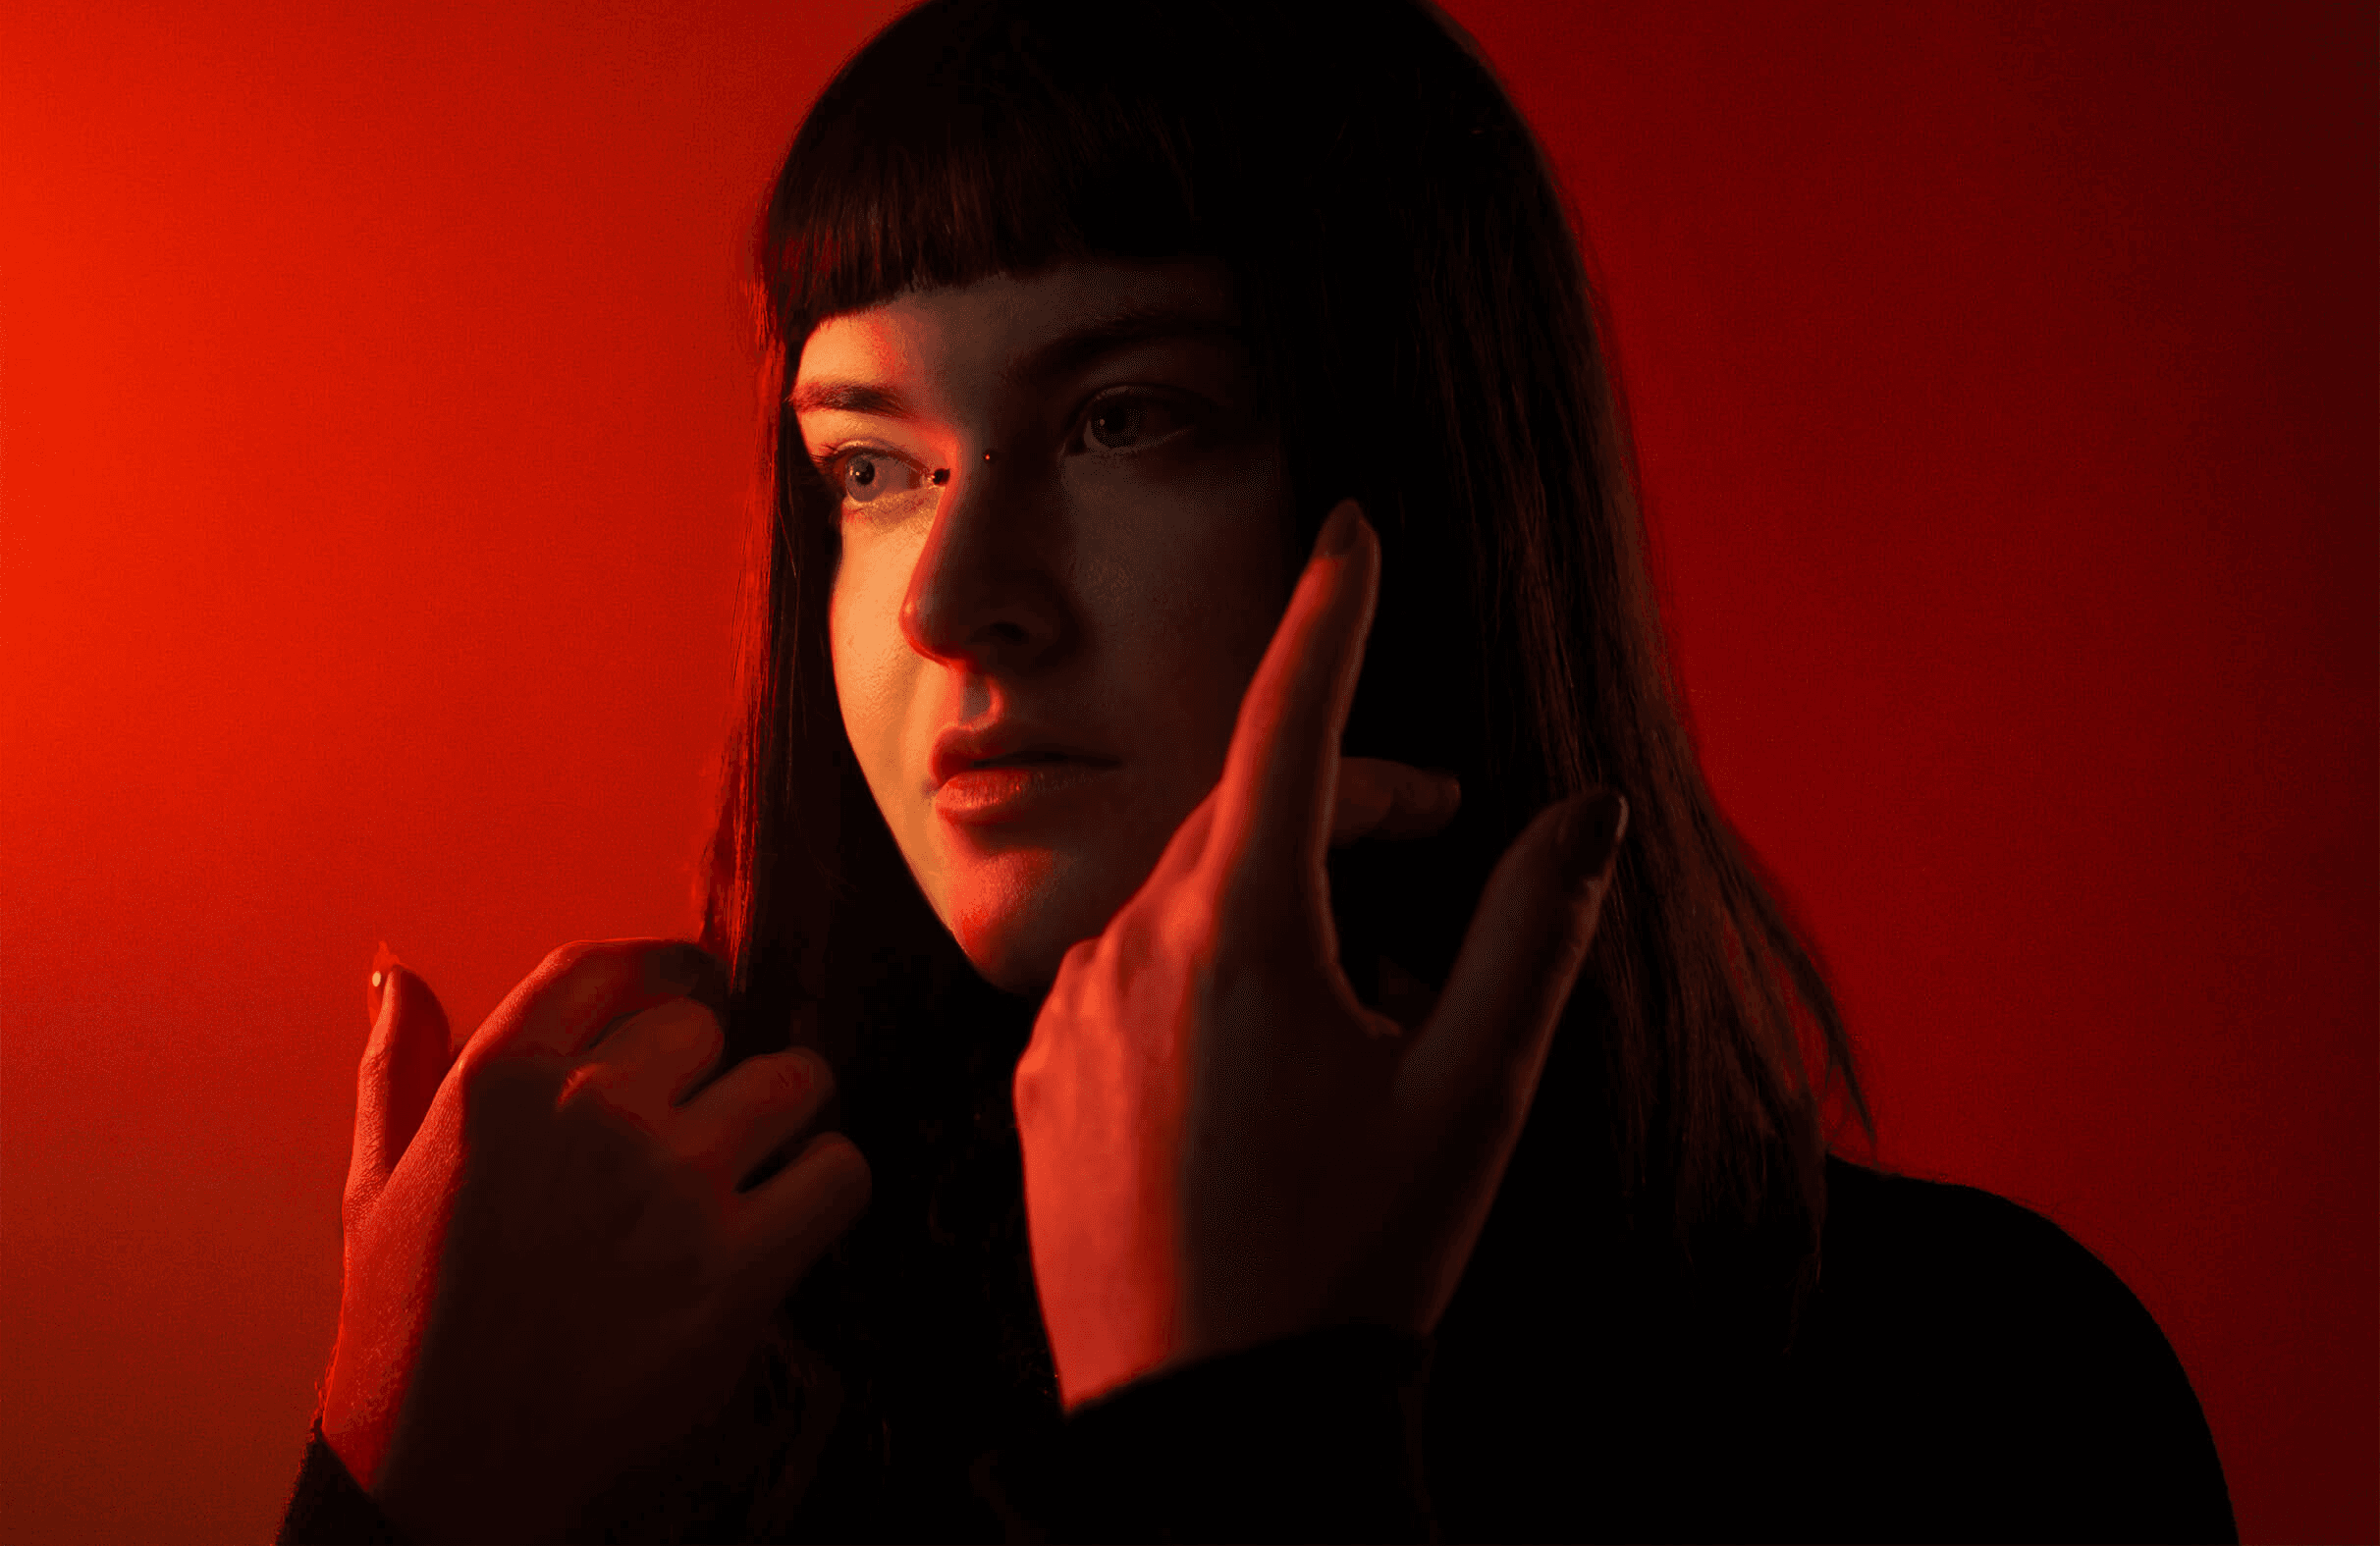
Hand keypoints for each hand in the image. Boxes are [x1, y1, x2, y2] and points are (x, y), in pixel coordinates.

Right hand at [319, 939, 870, 1542]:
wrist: (443, 1465)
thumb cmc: (411, 1324)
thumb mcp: (376, 1183)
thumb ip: (397, 1067)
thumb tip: (398, 973)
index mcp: (500, 1081)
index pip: (612, 965)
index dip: (665, 974)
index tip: (691, 999)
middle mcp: (592, 1115)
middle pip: (709, 1023)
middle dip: (712, 1070)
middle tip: (699, 1133)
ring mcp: (671, 1187)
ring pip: (794, 1080)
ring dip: (789, 1116)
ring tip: (759, 1164)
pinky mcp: (737, 1267)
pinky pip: (839, 1172)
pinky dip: (830, 1187)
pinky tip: (789, 1217)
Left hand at [1014, 501, 1625, 1408]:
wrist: (1209, 1431)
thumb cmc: (1349, 1263)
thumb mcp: (1471, 1097)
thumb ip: (1534, 933)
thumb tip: (1587, 812)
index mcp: (1242, 934)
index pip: (1292, 723)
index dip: (1331, 615)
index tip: (1347, 525)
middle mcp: (1132, 952)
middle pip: (1247, 813)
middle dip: (1343, 797)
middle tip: (1441, 826)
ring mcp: (1068, 1020)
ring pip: (1183, 897)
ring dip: (1273, 897)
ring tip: (1357, 992)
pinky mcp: (1036, 1088)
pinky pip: (1125, 980)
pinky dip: (1198, 973)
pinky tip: (1254, 1062)